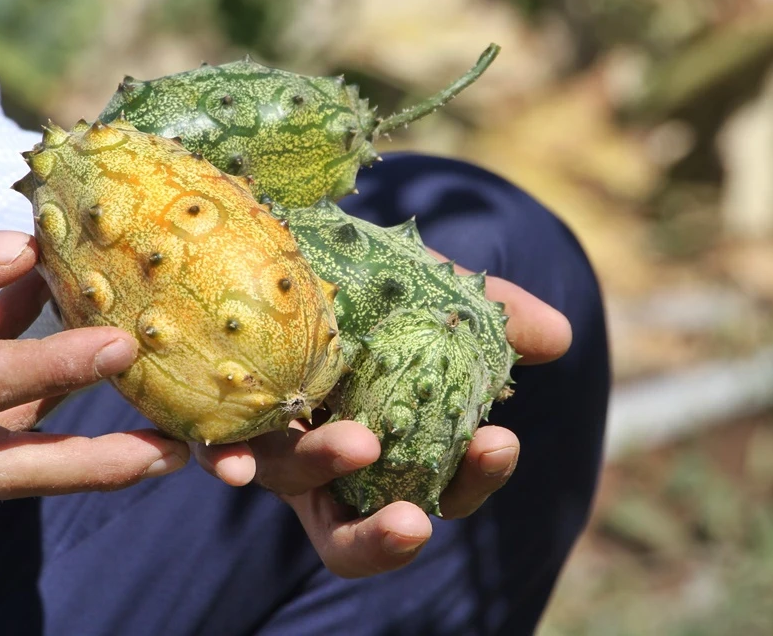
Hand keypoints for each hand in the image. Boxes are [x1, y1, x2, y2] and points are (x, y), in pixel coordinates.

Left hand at [193, 254, 570, 577]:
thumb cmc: (380, 279)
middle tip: (417, 524)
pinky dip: (224, 460)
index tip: (499, 441)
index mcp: (393, 446)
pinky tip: (228, 463)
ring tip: (360, 442)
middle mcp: (329, 462)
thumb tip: (558, 337)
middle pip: (356, 533)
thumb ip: (497, 317)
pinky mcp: (217, 414)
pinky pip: (215, 450)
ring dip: (324, 471)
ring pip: (292, 484)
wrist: (295, 234)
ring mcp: (270, 442)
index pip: (438, 489)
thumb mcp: (443, 293)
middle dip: (388, 538)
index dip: (474, 480)